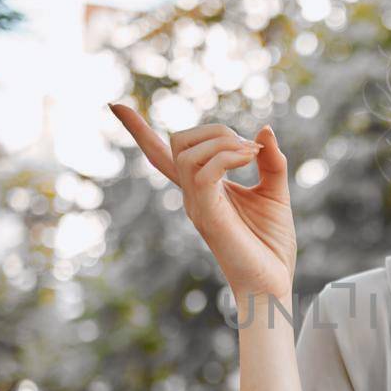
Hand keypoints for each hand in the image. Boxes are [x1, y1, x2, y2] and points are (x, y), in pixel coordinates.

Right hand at [108, 104, 295, 298]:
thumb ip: (269, 161)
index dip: (138, 130)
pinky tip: (250, 159)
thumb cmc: (272, 246)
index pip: (161, 155)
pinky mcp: (207, 215)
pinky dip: (228, 156)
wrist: (272, 285)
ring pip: (187, 151)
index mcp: (203, 189)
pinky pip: (204, 171)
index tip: (114, 105)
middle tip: (250, 150)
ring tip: (253, 157)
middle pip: (177, 142)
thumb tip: (263, 130)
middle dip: (213, 129)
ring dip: (224, 141)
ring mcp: (196, 205)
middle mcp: (192, 195)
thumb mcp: (275, 193)